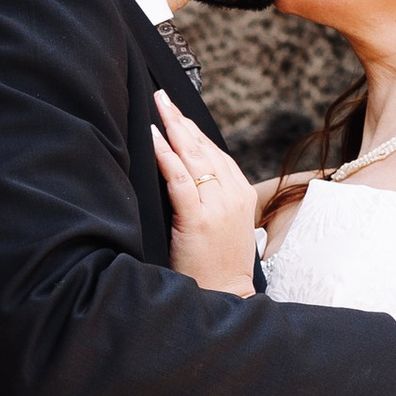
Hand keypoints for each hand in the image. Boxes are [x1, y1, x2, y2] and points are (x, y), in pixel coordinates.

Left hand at [153, 92, 256, 296]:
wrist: (226, 298)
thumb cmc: (220, 266)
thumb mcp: (226, 226)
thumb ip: (213, 200)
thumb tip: (189, 178)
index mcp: (241, 194)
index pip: (216, 153)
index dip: (194, 131)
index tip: (177, 112)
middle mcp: (232, 195)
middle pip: (204, 148)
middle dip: (181, 121)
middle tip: (162, 98)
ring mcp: (217, 207)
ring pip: (194, 158)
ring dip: (173, 129)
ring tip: (157, 108)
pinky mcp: (198, 220)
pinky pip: (180, 181)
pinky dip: (166, 157)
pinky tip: (154, 139)